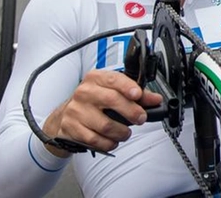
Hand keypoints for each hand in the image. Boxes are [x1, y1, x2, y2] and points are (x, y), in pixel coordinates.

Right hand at [41, 70, 162, 155]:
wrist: (64, 116)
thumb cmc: (94, 101)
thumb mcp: (113, 91)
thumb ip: (136, 94)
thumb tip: (156, 100)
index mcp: (96, 78)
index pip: (113, 79)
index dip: (128, 87)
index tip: (138, 95)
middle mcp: (84, 92)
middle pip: (111, 100)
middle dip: (131, 112)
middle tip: (141, 119)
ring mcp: (76, 110)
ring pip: (105, 125)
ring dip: (121, 132)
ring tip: (125, 133)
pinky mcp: (71, 128)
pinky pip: (95, 139)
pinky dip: (108, 143)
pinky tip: (112, 141)